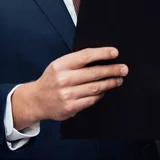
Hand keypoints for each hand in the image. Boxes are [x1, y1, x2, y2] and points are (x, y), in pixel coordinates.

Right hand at [12, 48, 127, 127]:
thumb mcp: (59, 66)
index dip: (102, 53)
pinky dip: (100, 95)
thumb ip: (76, 62)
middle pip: (94, 73)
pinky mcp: (71, 107)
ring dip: (110, 83)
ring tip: (118, 80)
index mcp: (60, 65)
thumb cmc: (51, 81)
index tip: (115, 52)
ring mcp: (67, 94)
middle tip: (123, 69)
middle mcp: (64, 79)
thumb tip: (102, 59)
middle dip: (112, 70)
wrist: (36, 100)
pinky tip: (105, 91)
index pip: (85, 56)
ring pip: (95, 87)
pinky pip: (91, 100)